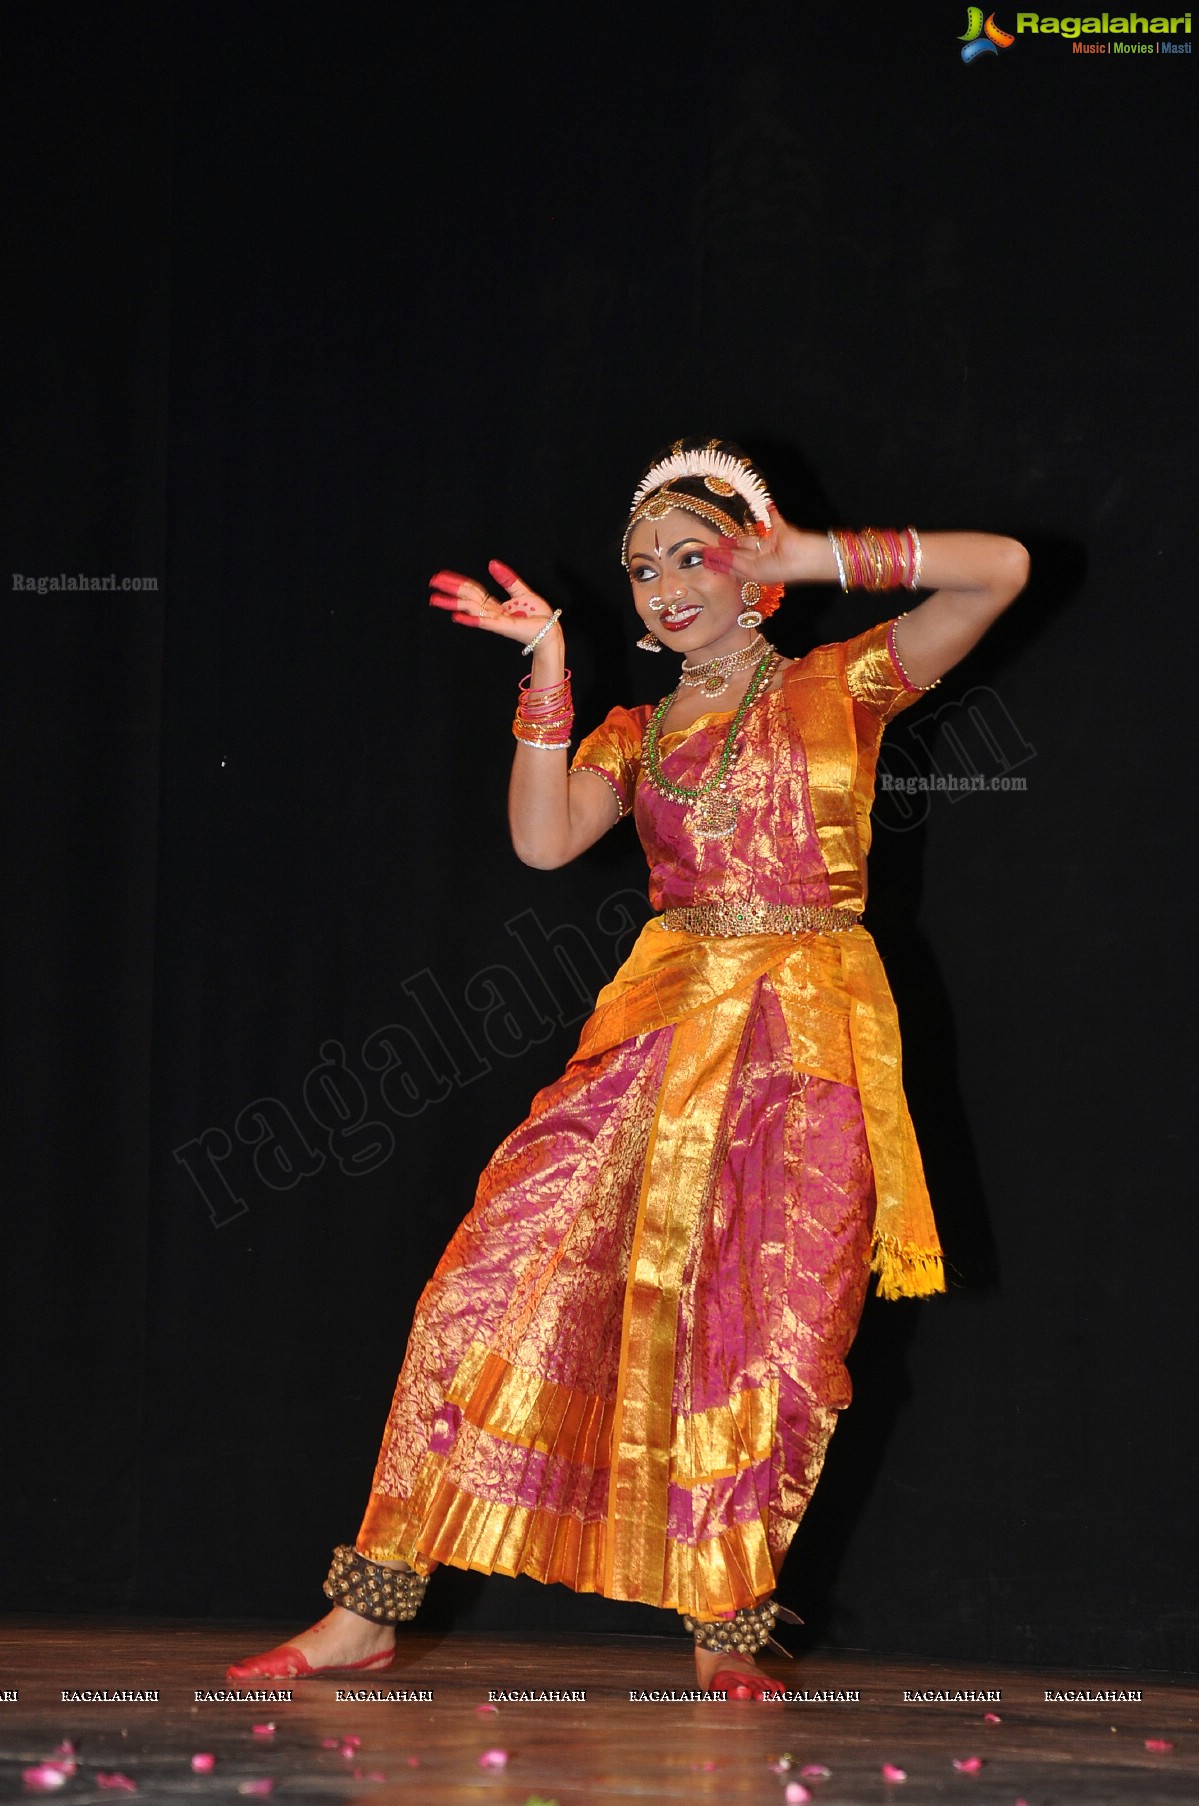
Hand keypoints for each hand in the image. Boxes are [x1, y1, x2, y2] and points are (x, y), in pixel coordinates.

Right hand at [429, 559, 557, 647]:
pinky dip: (471, 619)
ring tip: (435, 599)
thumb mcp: (522, 592)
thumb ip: (507, 579)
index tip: (441, 576)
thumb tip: (491, 563)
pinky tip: (457, 616)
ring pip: (470, 608)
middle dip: (449, 590)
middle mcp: (491, 613)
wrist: (551, 631)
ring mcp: (495, 620)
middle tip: (432, 583)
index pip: (471, 591)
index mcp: (494, 605)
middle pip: (466, 598)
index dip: (456, 582)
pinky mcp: (503, 627)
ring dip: (452, 603)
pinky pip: (484, 621)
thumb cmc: (538, 616)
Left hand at [699, 506, 811, 587]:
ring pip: (751, 539)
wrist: (802, 558)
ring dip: (738, 537)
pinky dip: (771, 512)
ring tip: (722, 536)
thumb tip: (718, 556)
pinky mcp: (781, 531)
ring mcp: (772, 544)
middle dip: (725, 551)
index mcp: (756, 571)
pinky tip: (768, 504)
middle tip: (709, 546)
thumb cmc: (778, 569)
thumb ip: (734, 562)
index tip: (705, 559)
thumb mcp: (752, 570)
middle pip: (740, 553)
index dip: (720, 562)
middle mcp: (762, 558)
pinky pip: (775, 519)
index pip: (734, 566)